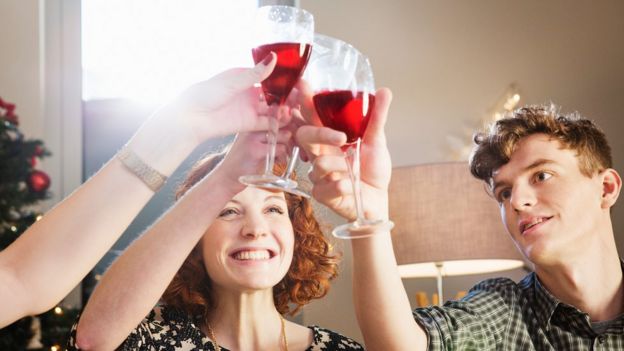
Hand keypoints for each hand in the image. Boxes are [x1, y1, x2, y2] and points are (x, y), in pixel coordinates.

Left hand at [151, 52, 288, 146]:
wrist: (192, 118)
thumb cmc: (206, 94)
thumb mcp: (233, 81)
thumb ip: (256, 74)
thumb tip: (274, 58)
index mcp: (243, 77)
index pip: (267, 76)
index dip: (282, 79)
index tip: (297, 79)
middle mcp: (248, 93)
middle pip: (272, 94)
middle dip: (285, 96)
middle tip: (299, 97)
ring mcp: (249, 109)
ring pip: (272, 109)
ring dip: (283, 109)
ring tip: (293, 109)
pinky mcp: (248, 124)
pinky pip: (266, 123)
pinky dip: (276, 122)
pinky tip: (285, 119)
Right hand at [211, 129, 291, 192]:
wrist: (226, 177)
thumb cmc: (243, 161)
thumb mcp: (254, 144)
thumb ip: (269, 136)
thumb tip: (291, 131)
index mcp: (251, 123)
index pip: (276, 116)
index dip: (287, 125)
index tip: (290, 136)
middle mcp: (251, 127)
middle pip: (283, 125)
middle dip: (290, 138)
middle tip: (287, 149)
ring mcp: (253, 138)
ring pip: (284, 137)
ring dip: (286, 149)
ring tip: (280, 158)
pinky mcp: (255, 150)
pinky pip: (279, 149)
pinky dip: (282, 158)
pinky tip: (276, 163)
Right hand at [295, 88, 392, 220]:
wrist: (377, 198)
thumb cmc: (372, 168)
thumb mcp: (376, 141)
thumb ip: (376, 117)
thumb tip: (384, 91)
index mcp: (329, 136)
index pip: (311, 116)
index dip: (305, 101)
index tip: (304, 85)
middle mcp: (320, 152)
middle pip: (304, 136)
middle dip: (321, 134)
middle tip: (341, 137)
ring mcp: (318, 173)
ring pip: (318, 164)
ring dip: (340, 167)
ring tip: (355, 172)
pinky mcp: (321, 194)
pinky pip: (324, 188)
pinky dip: (341, 187)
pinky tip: (351, 187)